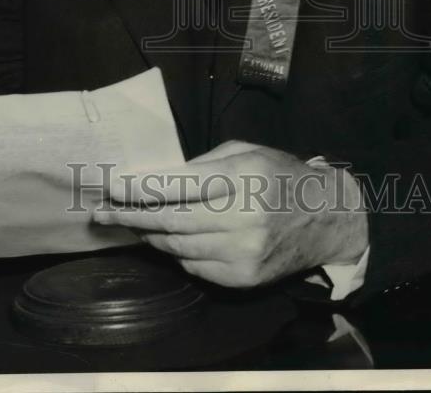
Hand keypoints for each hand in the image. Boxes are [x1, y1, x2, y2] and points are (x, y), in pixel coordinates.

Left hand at [92, 140, 367, 288]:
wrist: (328, 218)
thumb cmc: (280, 176)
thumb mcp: (246, 152)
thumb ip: (203, 165)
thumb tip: (157, 179)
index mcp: (241, 177)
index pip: (179, 185)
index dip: (140, 188)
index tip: (111, 188)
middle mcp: (242, 218)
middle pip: (171, 221)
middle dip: (131, 217)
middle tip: (102, 214)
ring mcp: (243, 253)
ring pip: (178, 247)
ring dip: (150, 236)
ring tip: (130, 225)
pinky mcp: (244, 278)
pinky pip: (195, 267)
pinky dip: (177, 253)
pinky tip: (168, 241)